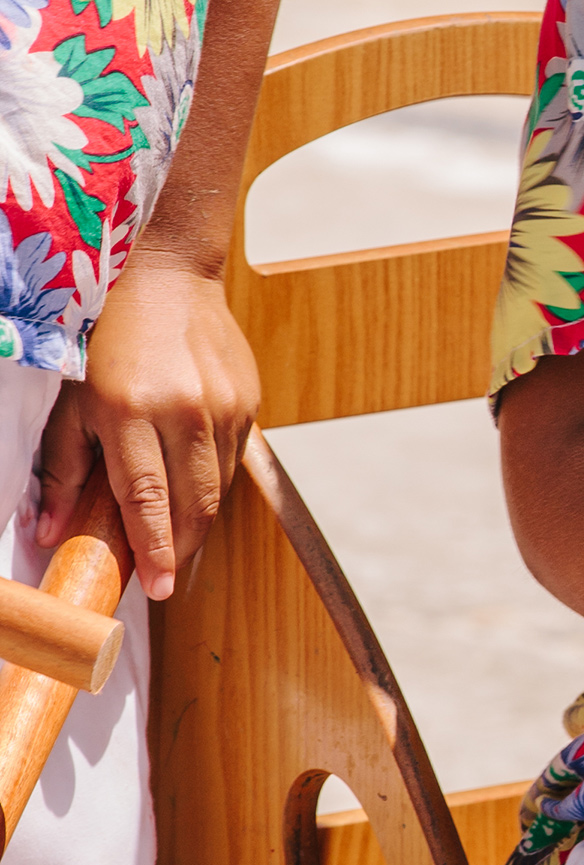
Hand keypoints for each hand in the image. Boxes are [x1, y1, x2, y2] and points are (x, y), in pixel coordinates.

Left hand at [36, 257, 259, 599]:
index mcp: (130, 409)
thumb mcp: (70, 399)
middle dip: (181, 548)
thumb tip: (52, 531)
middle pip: (195, 505)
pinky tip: (191, 484)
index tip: (156, 589)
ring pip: (218, 488)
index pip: (147, 499)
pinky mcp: (248, 400)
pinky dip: (210, 481)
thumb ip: (62, 469)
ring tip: (176, 535)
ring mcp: (224, 405)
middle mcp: (185, 410)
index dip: (154, 549)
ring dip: (197, 518)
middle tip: (166, 575)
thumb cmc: (106, 337)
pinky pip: (231, 459)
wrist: (168, 275)